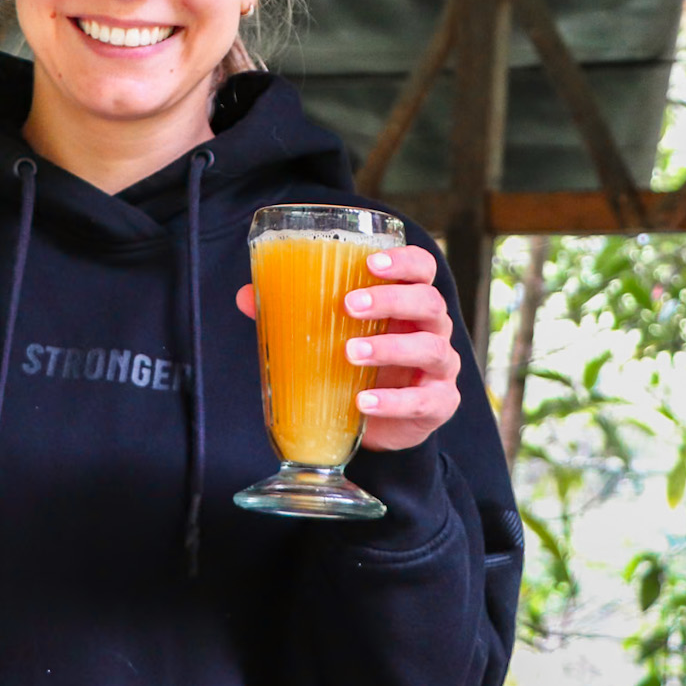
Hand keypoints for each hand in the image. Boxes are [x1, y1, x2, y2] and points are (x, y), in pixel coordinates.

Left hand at [235, 244, 460, 451]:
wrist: (379, 423)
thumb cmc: (357, 365)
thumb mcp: (330, 335)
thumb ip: (294, 312)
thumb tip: (246, 296)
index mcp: (408, 303)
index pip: (422, 269)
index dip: (403, 262)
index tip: (370, 262)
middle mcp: (432, 329)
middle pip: (429, 302)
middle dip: (391, 300)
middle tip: (349, 305)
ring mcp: (439, 368)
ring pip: (431, 348)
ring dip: (389, 347)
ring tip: (350, 352)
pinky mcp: (438, 404)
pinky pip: (425, 400)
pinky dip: (394, 401)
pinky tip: (362, 401)